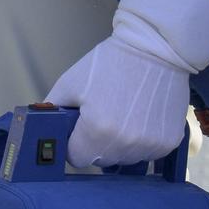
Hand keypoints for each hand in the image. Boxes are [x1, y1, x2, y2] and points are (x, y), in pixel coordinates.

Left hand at [45, 37, 190, 167]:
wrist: (154, 48)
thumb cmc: (110, 62)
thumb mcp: (70, 82)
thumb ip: (51, 110)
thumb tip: (40, 131)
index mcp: (96, 130)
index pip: (76, 158)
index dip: (74, 141)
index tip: (80, 125)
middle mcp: (124, 144)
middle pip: (100, 159)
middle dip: (96, 142)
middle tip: (103, 113)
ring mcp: (149, 145)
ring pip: (124, 159)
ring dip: (120, 144)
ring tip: (125, 112)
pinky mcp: (168, 143)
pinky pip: (147, 153)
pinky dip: (142, 140)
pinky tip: (142, 116)